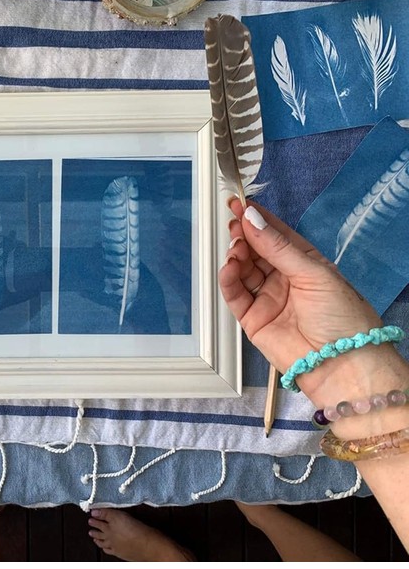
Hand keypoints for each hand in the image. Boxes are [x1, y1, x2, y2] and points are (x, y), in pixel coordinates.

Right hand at [219, 198, 405, 408]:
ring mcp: (267, 298)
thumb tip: (252, 219)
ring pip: (243, 270)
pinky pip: (235, 294)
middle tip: (232, 223)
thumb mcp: (313, 273)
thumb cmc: (340, 316)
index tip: (239, 203)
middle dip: (243, 235)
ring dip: (236, 256)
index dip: (258, 219)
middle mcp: (284, 278)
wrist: (339, 365)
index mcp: (305, 263)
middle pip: (256, 250)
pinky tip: (229, 268)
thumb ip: (278, 248)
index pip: (277, 235)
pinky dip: (228, 279)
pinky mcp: (252, 319)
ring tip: (235, 248)